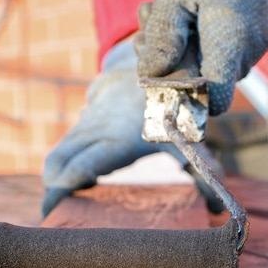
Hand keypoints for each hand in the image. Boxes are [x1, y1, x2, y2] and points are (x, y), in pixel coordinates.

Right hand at [42, 41, 187, 216]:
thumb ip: (202, 172)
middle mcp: (96, 128)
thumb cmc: (177, 102)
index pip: (76, 170)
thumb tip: (216, 212)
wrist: (160, 52)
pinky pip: (70, 138)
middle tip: (58, 214)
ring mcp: (89, 116)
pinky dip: (70, 159)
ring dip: (60, 175)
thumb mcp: (189, 137)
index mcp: (116, 141)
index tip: (52, 215)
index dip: (57, 194)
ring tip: (74, 197)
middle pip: (57, 163)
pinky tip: (88, 174)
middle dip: (51, 190)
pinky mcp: (89, 109)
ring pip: (60, 150)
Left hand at [136, 0, 267, 114]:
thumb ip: (163, 38)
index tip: (165, 82)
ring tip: (169, 14)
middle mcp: (253, 46)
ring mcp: (261, 39)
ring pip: (219, 65)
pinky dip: (207, 39)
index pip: (215, 99)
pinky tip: (193, 13)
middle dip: (180, 66)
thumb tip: (152, 77)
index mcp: (232, 39)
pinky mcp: (261, 31)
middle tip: (150, 33)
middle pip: (212, 82)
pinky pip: (230, 49)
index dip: (189, 99)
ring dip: (191, 51)